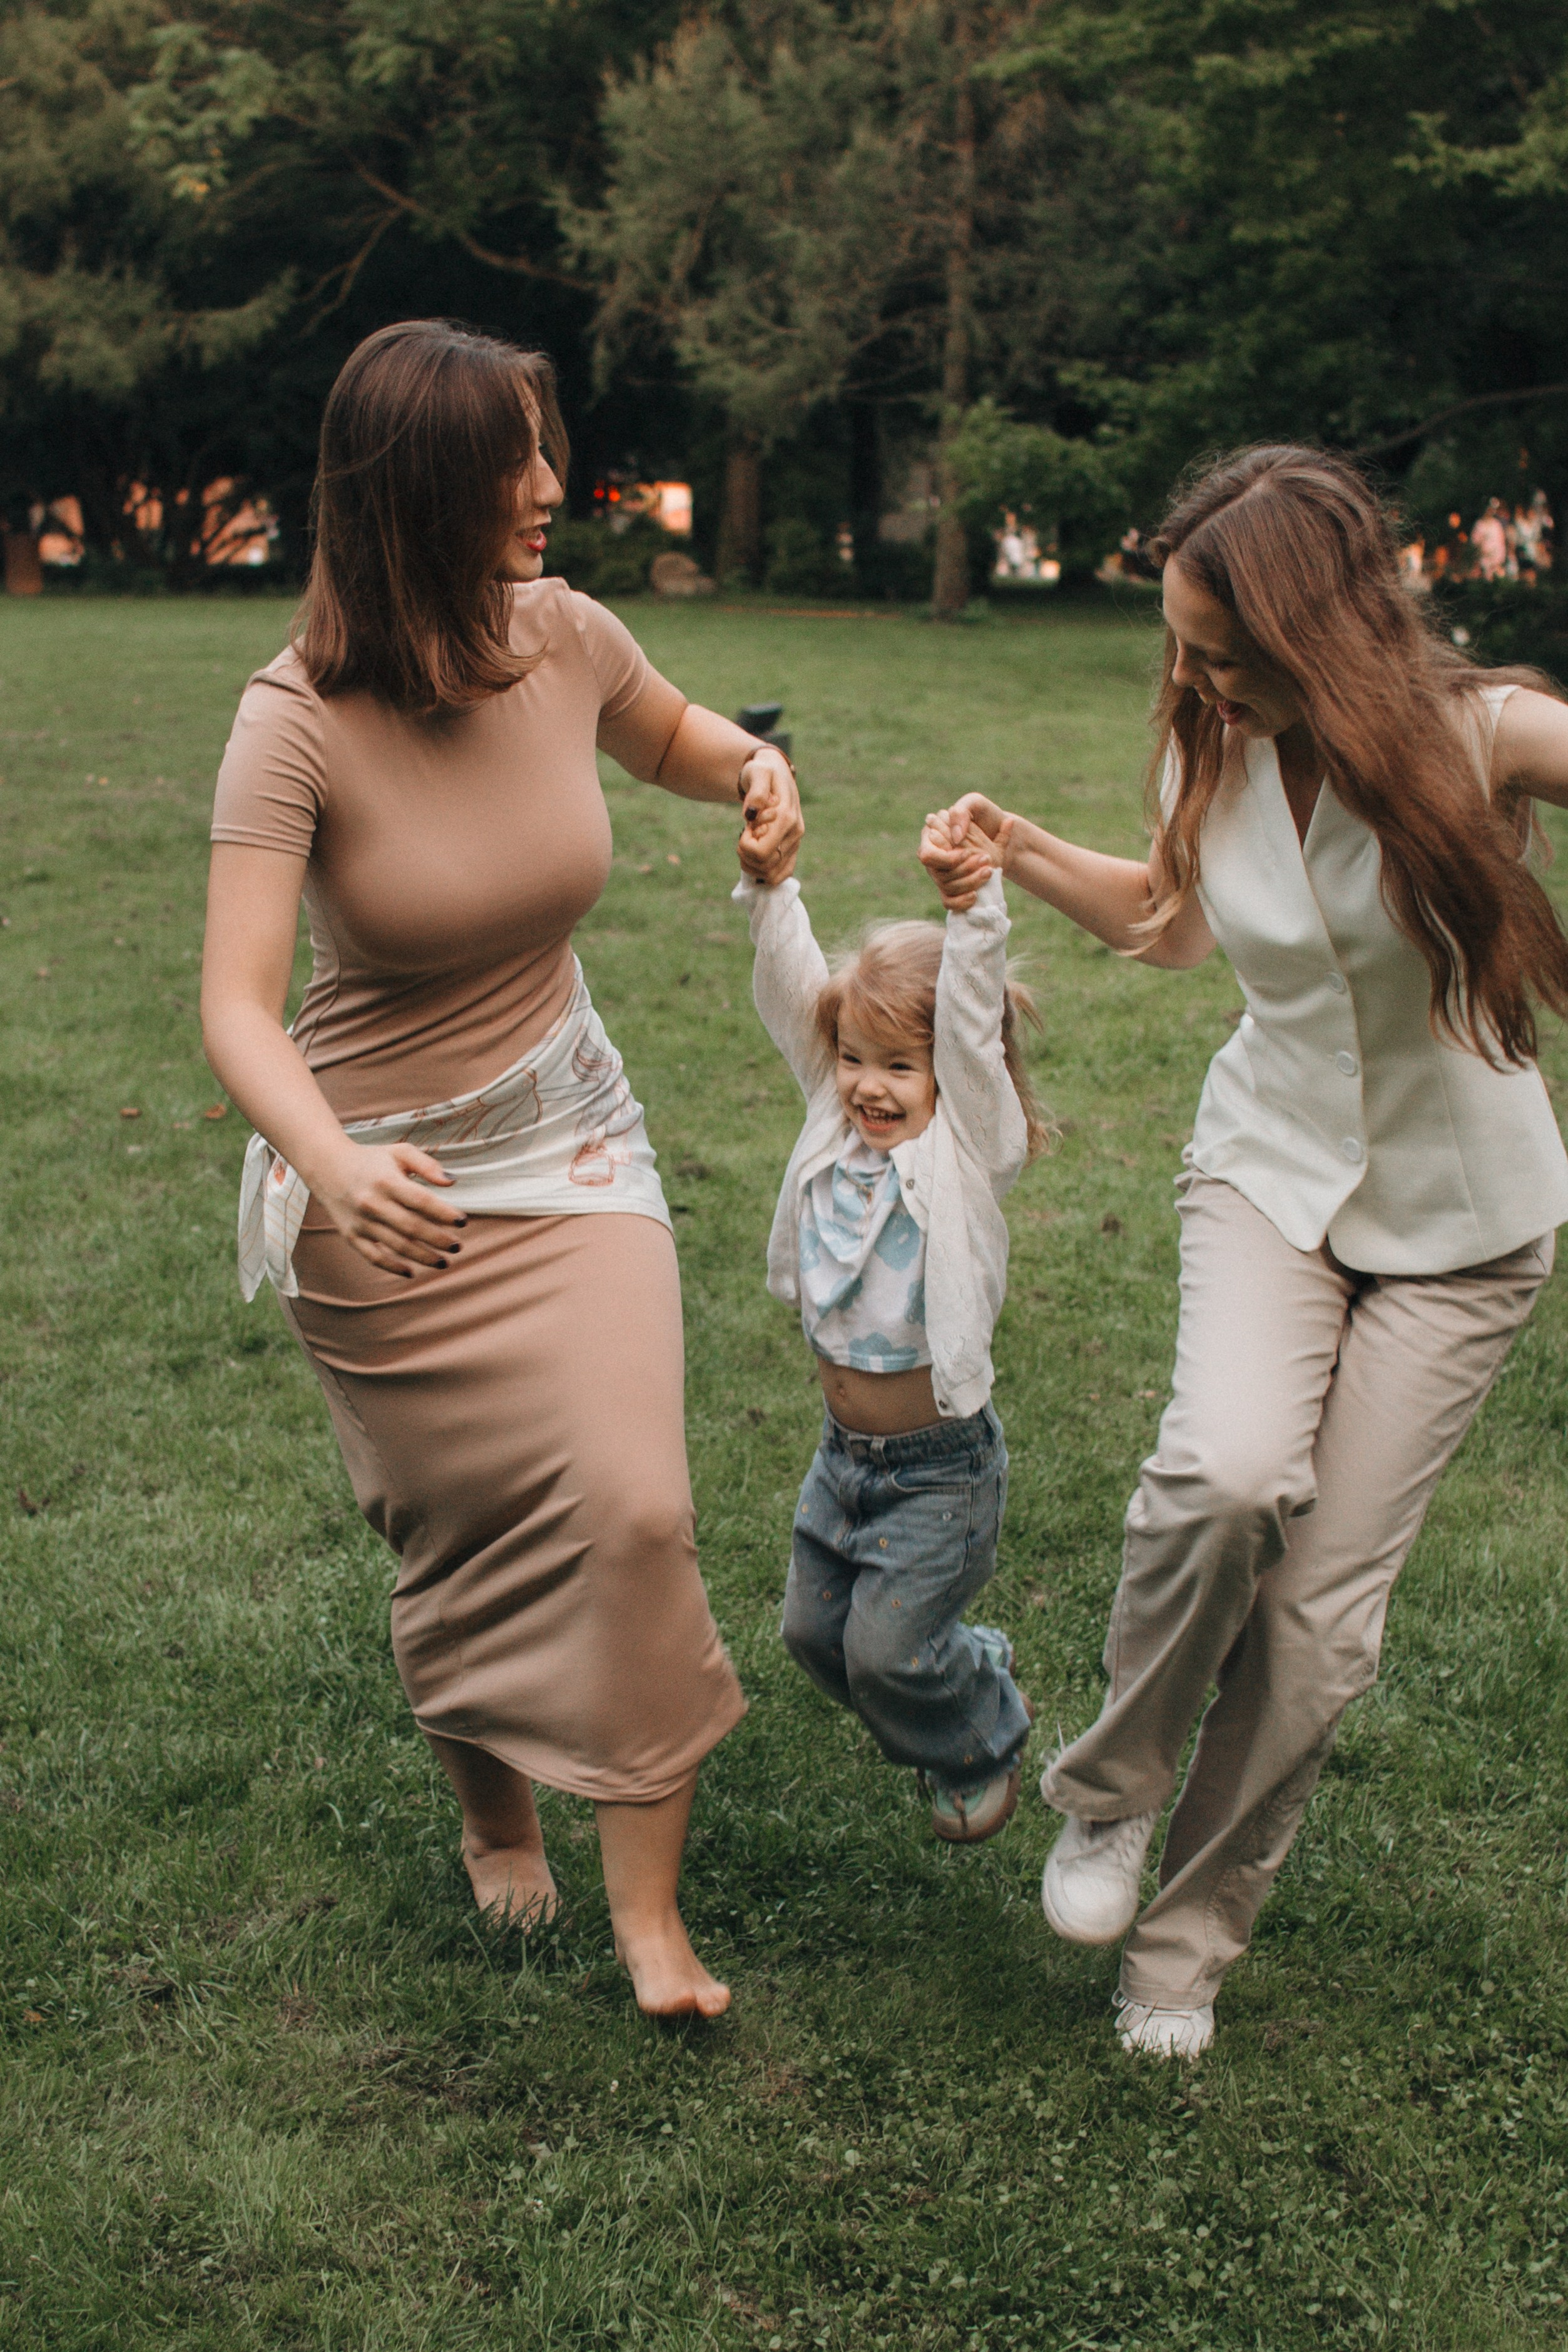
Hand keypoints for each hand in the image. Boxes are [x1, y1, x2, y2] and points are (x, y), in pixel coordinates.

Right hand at [311, 1140, 467, 1277]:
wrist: (327, 1166)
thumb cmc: (371, 1160)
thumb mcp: (399, 1153)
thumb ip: (427, 1165)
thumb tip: (452, 1182)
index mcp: (387, 1181)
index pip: (421, 1200)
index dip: (444, 1213)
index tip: (462, 1221)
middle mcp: (373, 1203)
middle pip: (412, 1227)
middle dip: (438, 1240)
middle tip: (457, 1246)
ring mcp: (361, 1222)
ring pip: (397, 1246)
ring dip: (423, 1257)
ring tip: (444, 1262)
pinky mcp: (351, 1235)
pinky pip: (374, 1257)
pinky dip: (393, 1267)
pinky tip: (411, 1272)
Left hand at [737, 746, 802, 884]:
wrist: (773, 772)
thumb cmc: (762, 771)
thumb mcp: (757, 772)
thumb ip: (756, 791)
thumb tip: (752, 814)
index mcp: (787, 818)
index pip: (762, 853)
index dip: (745, 846)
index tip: (745, 827)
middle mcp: (795, 834)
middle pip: (765, 866)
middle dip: (746, 854)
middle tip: (744, 835)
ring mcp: (795, 844)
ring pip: (771, 875)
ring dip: (752, 864)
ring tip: (748, 844)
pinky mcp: (792, 850)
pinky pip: (779, 876)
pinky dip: (762, 872)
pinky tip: (754, 855)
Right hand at [919, 804, 1012, 911]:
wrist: (1006, 837)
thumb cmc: (987, 817)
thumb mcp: (976, 804)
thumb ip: (962, 811)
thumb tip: (956, 836)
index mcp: (933, 836)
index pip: (927, 855)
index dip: (947, 858)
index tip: (967, 853)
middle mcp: (934, 857)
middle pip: (938, 874)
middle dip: (963, 869)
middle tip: (986, 859)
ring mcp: (941, 874)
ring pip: (946, 887)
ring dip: (969, 881)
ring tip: (989, 871)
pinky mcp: (951, 889)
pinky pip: (948, 902)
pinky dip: (961, 901)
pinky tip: (975, 895)